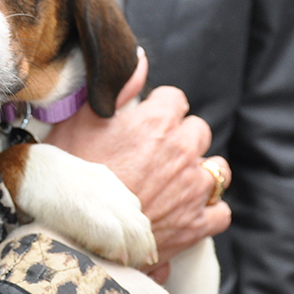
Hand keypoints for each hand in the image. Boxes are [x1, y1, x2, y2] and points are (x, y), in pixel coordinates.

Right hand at [44, 52, 231, 279]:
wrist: (74, 235)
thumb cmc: (71, 177)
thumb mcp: (80, 122)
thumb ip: (117, 87)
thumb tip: (141, 58)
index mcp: (157, 122)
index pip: (175, 99)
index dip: (159, 110)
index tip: (144, 124)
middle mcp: (183, 151)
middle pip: (199, 131)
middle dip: (182, 139)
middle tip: (155, 155)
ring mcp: (193, 189)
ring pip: (217, 169)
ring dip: (200, 172)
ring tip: (174, 183)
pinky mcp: (197, 225)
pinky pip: (222, 212)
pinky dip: (209, 211)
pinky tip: (188, 212)